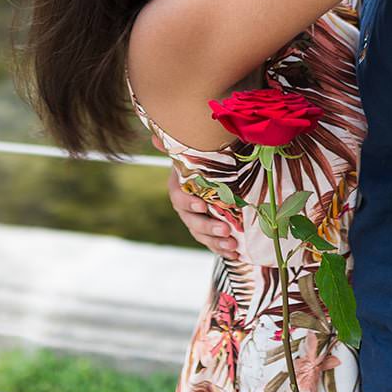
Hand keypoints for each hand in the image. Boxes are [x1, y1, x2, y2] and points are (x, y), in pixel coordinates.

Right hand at [164, 141, 237, 260]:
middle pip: (192, 221)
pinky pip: (213, 243)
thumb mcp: (191, 151)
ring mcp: (196, 221)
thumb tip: (156, 136)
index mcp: (178, 188)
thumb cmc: (200, 160)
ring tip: (233, 245)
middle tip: (225, 230)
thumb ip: (176, 145)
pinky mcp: (208, 231)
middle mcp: (185, 207)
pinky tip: (235, 254)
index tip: (201, 205)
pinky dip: (223, 250)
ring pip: (202, 235)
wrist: (208, 173)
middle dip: (208, 227)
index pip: (179, 198)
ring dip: (216, 242)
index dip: (188, 202)